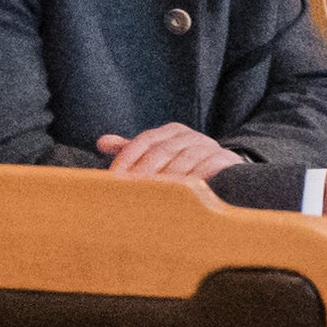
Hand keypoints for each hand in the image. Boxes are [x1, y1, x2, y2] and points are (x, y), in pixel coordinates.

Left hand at [94, 123, 233, 181]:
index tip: (114, 177)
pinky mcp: (225, 159)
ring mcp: (208, 146)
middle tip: (131, 191)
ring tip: (153, 195)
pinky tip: (181, 194)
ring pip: (184, 160)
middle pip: (162, 151)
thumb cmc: (183, 163)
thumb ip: (131, 149)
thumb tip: (102, 142)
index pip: (144, 140)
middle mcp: (190, 135)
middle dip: (144, 172)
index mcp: (171, 131)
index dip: (127, 157)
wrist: (224, 168)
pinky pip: (207, 168)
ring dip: (168, 179)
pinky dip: (194, 180)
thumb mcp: (158, 153)